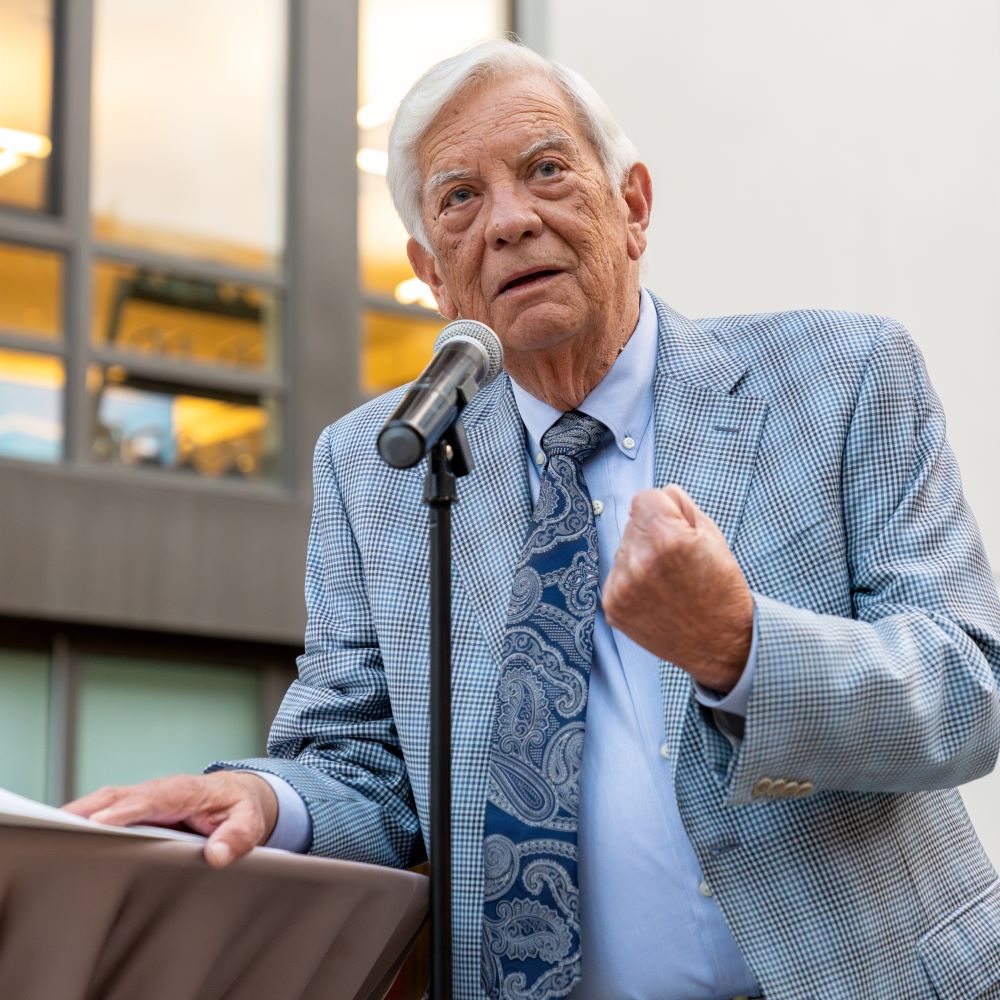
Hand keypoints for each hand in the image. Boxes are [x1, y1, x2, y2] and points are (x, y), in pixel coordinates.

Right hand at [62, 771, 278, 867]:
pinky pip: (108, 808)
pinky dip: (86, 816)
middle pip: (120, 796)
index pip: (152, 800)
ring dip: (81, 812)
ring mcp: (146, 797)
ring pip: (108, 800)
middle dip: (91, 809)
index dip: (126, 811)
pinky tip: (67, 833)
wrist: (241, 795)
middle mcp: (161, 790)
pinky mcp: (137, 806)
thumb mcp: (250, 823)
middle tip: (62, 826)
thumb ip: (237, 837)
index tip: (101, 824)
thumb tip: (217, 855)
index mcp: (186, 792)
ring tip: (54, 830)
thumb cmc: (242, 808)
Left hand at [602, 484, 753, 691]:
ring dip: (640, 558)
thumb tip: (658, 494)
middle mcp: (639, 561)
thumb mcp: (712, 535)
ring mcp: (623, 586)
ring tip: (668, 581)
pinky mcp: (613, 606)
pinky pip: (616, 576)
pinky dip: (631, 581)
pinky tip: (655, 595)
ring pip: (623, 550)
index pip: (644, 497)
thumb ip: (680, 505)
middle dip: (652, 533)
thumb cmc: (721, 588)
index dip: (664, 509)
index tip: (677, 527)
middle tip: (678, 561)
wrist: (721, 642)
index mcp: (667, 538)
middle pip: (633, 523)